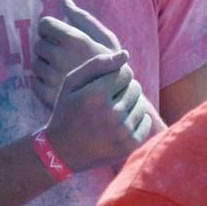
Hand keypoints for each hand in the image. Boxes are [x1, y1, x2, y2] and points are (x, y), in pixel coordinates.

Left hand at [30, 0, 122, 107]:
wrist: (117, 107)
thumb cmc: (113, 68)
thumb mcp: (106, 40)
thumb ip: (83, 19)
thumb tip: (64, 0)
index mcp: (75, 40)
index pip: (45, 24)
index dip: (51, 30)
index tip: (61, 39)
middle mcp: (61, 57)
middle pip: (39, 44)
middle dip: (49, 48)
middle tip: (67, 58)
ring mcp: (53, 78)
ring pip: (36, 64)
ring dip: (46, 67)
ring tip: (66, 74)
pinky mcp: (47, 96)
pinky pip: (34, 83)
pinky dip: (44, 84)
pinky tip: (61, 87)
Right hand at [44, 48, 153, 172]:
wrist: (61, 151)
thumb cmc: (66, 110)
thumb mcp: (71, 82)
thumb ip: (97, 64)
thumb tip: (125, 54)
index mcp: (95, 95)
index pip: (125, 72)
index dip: (116, 76)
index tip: (105, 84)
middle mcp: (110, 113)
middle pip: (135, 87)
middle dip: (124, 89)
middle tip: (107, 99)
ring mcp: (121, 131)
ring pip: (141, 104)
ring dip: (130, 104)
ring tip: (112, 111)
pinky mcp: (129, 145)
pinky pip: (145, 122)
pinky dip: (136, 120)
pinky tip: (119, 124)